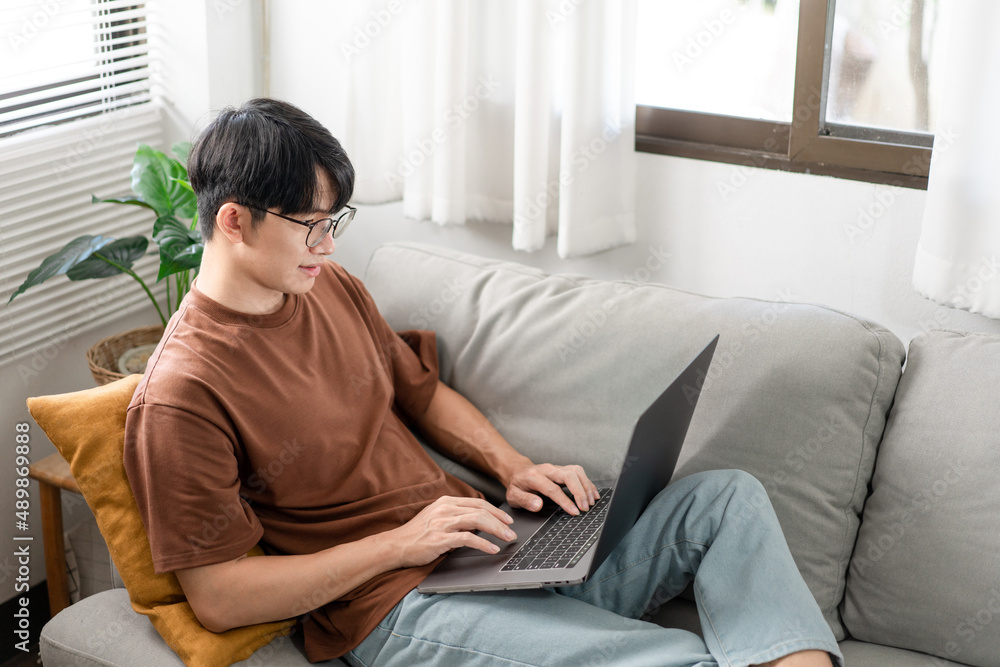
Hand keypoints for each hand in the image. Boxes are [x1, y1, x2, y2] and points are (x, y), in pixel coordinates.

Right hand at [388, 496, 515, 567]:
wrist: (396, 545)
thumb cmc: (416, 534)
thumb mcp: (436, 517)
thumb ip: (455, 516)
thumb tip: (477, 522)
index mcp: (446, 502)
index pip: (478, 503)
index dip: (496, 511)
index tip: (507, 519)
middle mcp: (446, 509)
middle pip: (481, 510)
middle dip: (500, 520)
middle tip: (512, 530)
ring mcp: (443, 523)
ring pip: (478, 521)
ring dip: (497, 530)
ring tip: (508, 538)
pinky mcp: (441, 539)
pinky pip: (468, 539)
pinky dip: (483, 543)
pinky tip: (492, 548)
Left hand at [506, 463, 599, 515]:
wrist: (518, 471)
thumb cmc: (517, 485)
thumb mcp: (513, 496)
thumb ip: (525, 500)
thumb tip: (538, 505)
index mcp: (534, 476)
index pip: (553, 488)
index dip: (565, 501)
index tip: (574, 511)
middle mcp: (547, 469)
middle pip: (568, 475)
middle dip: (580, 492)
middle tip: (585, 507)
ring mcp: (556, 468)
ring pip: (576, 471)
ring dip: (586, 486)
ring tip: (591, 502)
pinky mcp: (563, 469)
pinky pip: (579, 472)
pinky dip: (588, 483)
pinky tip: (593, 494)